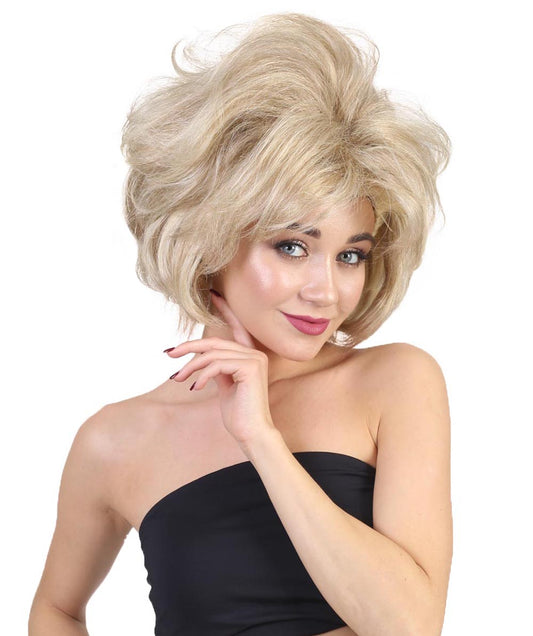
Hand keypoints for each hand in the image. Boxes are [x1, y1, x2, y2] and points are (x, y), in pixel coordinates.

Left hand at [165, 290, 277, 451]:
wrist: (252, 433)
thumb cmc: (239, 414)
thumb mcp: (225, 386)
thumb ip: (217, 369)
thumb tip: (199, 361)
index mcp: (250, 356)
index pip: (237, 327)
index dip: (225, 309)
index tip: (212, 294)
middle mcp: (255, 354)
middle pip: (215, 342)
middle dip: (189, 347)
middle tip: (169, 354)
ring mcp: (254, 360)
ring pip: (213, 353)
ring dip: (190, 366)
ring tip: (178, 379)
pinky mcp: (250, 368)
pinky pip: (217, 364)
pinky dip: (202, 375)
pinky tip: (195, 388)